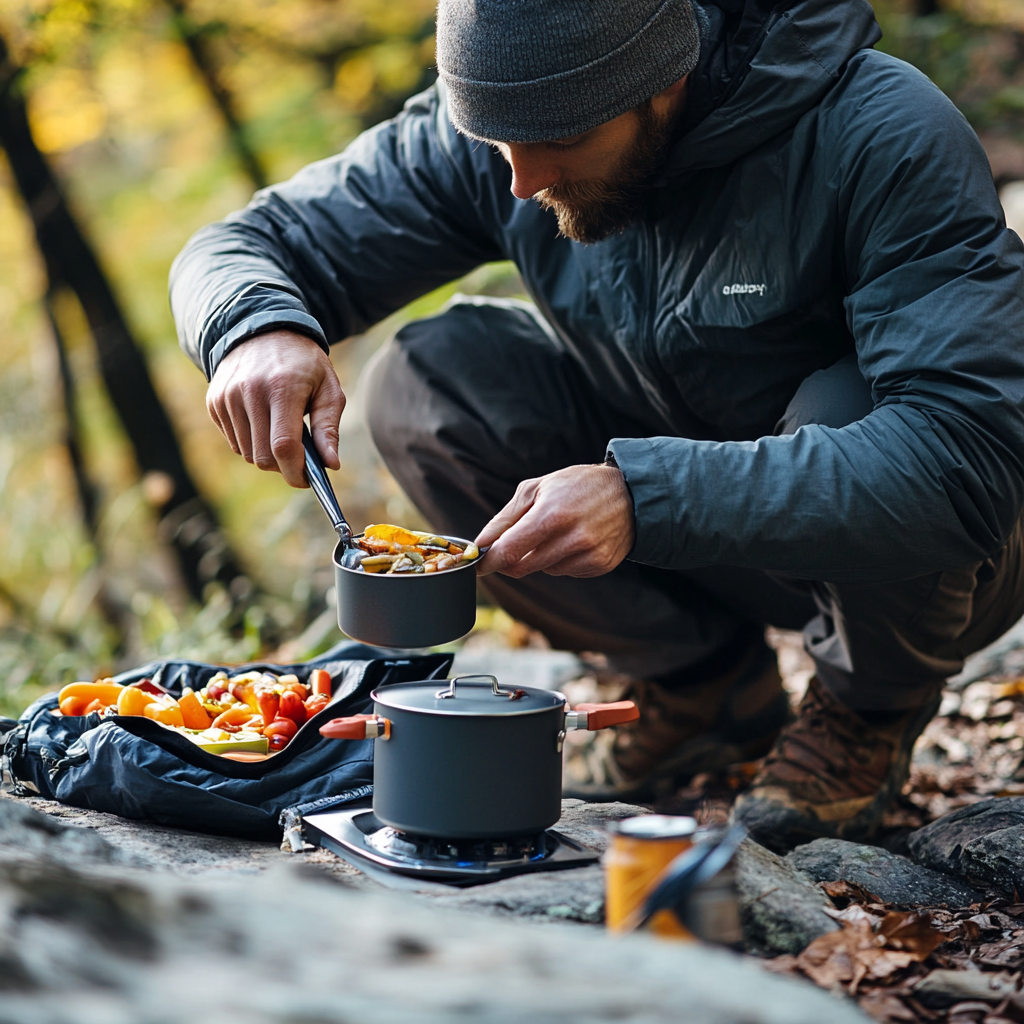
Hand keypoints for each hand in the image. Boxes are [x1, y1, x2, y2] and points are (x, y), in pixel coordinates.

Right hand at [206, 331, 344, 487]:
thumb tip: (331, 465)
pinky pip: (233, 441)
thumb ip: (329, 428)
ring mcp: (227, 396)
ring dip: (266, 454)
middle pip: (263, 456)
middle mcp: (250, 392)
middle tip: (298, 459)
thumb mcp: (328, 388)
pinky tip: (263, 422)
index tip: (306, 480)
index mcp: (283, 388)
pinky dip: (250, 442)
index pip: (284, 446)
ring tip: (281, 433)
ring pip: (246, 453)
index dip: (295, 471)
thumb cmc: (304, 364)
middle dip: (283, 466)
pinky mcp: (214, 401)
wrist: (263, 329)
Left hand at [475, 464, 634, 577]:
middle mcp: (572, 538)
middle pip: (522, 567)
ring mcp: (589, 555)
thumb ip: (506, 518)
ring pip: (544, 570)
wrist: (631, 492)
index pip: (509, 550)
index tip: (479, 563)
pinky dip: (561, 561)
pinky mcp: (600, 565)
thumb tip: (481, 543)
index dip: (489, 561)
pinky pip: (566, 572)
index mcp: (552, 514)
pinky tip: (574, 540)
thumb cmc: (578, 486)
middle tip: (517, 542)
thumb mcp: (538, 488)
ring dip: (539, 557)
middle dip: (512, 559)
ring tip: (556, 531)